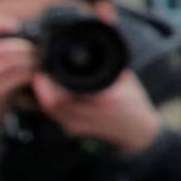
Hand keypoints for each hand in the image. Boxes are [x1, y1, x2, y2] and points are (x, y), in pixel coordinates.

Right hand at [0, 27, 31, 146]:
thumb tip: (29, 39)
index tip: (15, 26)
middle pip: (4, 47)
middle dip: (28, 49)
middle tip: (40, 54)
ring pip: (13, 60)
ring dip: (32, 62)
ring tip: (39, 66)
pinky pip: (16, 76)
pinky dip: (30, 75)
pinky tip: (34, 78)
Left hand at [39, 70, 164, 157]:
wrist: (139, 132)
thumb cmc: (134, 104)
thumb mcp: (126, 80)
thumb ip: (108, 66)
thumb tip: (93, 48)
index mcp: (104, 100)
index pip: (62, 96)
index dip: (48, 83)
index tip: (45, 69)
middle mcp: (89, 116)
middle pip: (50, 104)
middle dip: (41, 87)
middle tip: (41, 74)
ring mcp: (80, 126)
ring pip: (49, 110)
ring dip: (43, 95)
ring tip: (45, 82)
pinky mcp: (74, 130)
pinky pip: (54, 116)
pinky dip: (50, 104)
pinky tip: (54, 95)